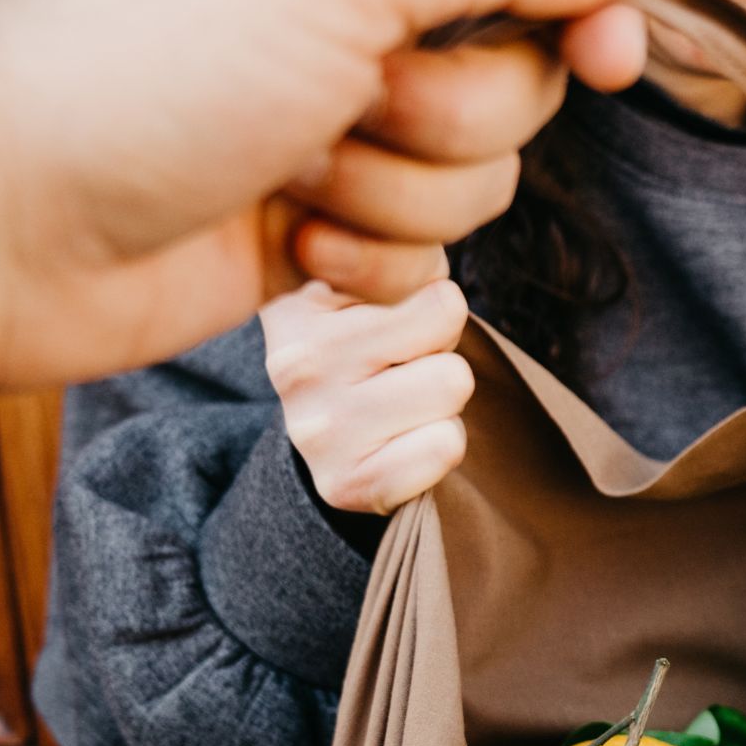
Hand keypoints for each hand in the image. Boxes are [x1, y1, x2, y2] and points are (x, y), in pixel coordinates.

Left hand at [0, 0, 653, 386]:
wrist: (13, 219)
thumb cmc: (150, 63)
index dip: (589, 3)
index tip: (609, 52)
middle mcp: (355, 16)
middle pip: (523, 80)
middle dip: (454, 113)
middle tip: (358, 100)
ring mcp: (339, 125)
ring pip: (479, 179)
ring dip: (398, 194)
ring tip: (294, 174)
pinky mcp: (324, 227)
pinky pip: (425, 258)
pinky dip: (368, 262)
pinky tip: (287, 238)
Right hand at [261, 279, 475, 514]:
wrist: (341, 443)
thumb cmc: (377, 346)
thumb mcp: (383, 283)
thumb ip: (406, 261)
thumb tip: (434, 296)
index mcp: (297, 299)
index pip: (418, 272)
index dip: (433, 299)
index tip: (395, 316)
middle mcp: (293, 361)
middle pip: (444, 321)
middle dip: (439, 346)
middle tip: (403, 367)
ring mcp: (314, 427)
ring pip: (452, 383)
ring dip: (443, 396)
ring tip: (403, 400)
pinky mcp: (343, 484)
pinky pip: (445, 445)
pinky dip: (441, 443)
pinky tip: (403, 441)